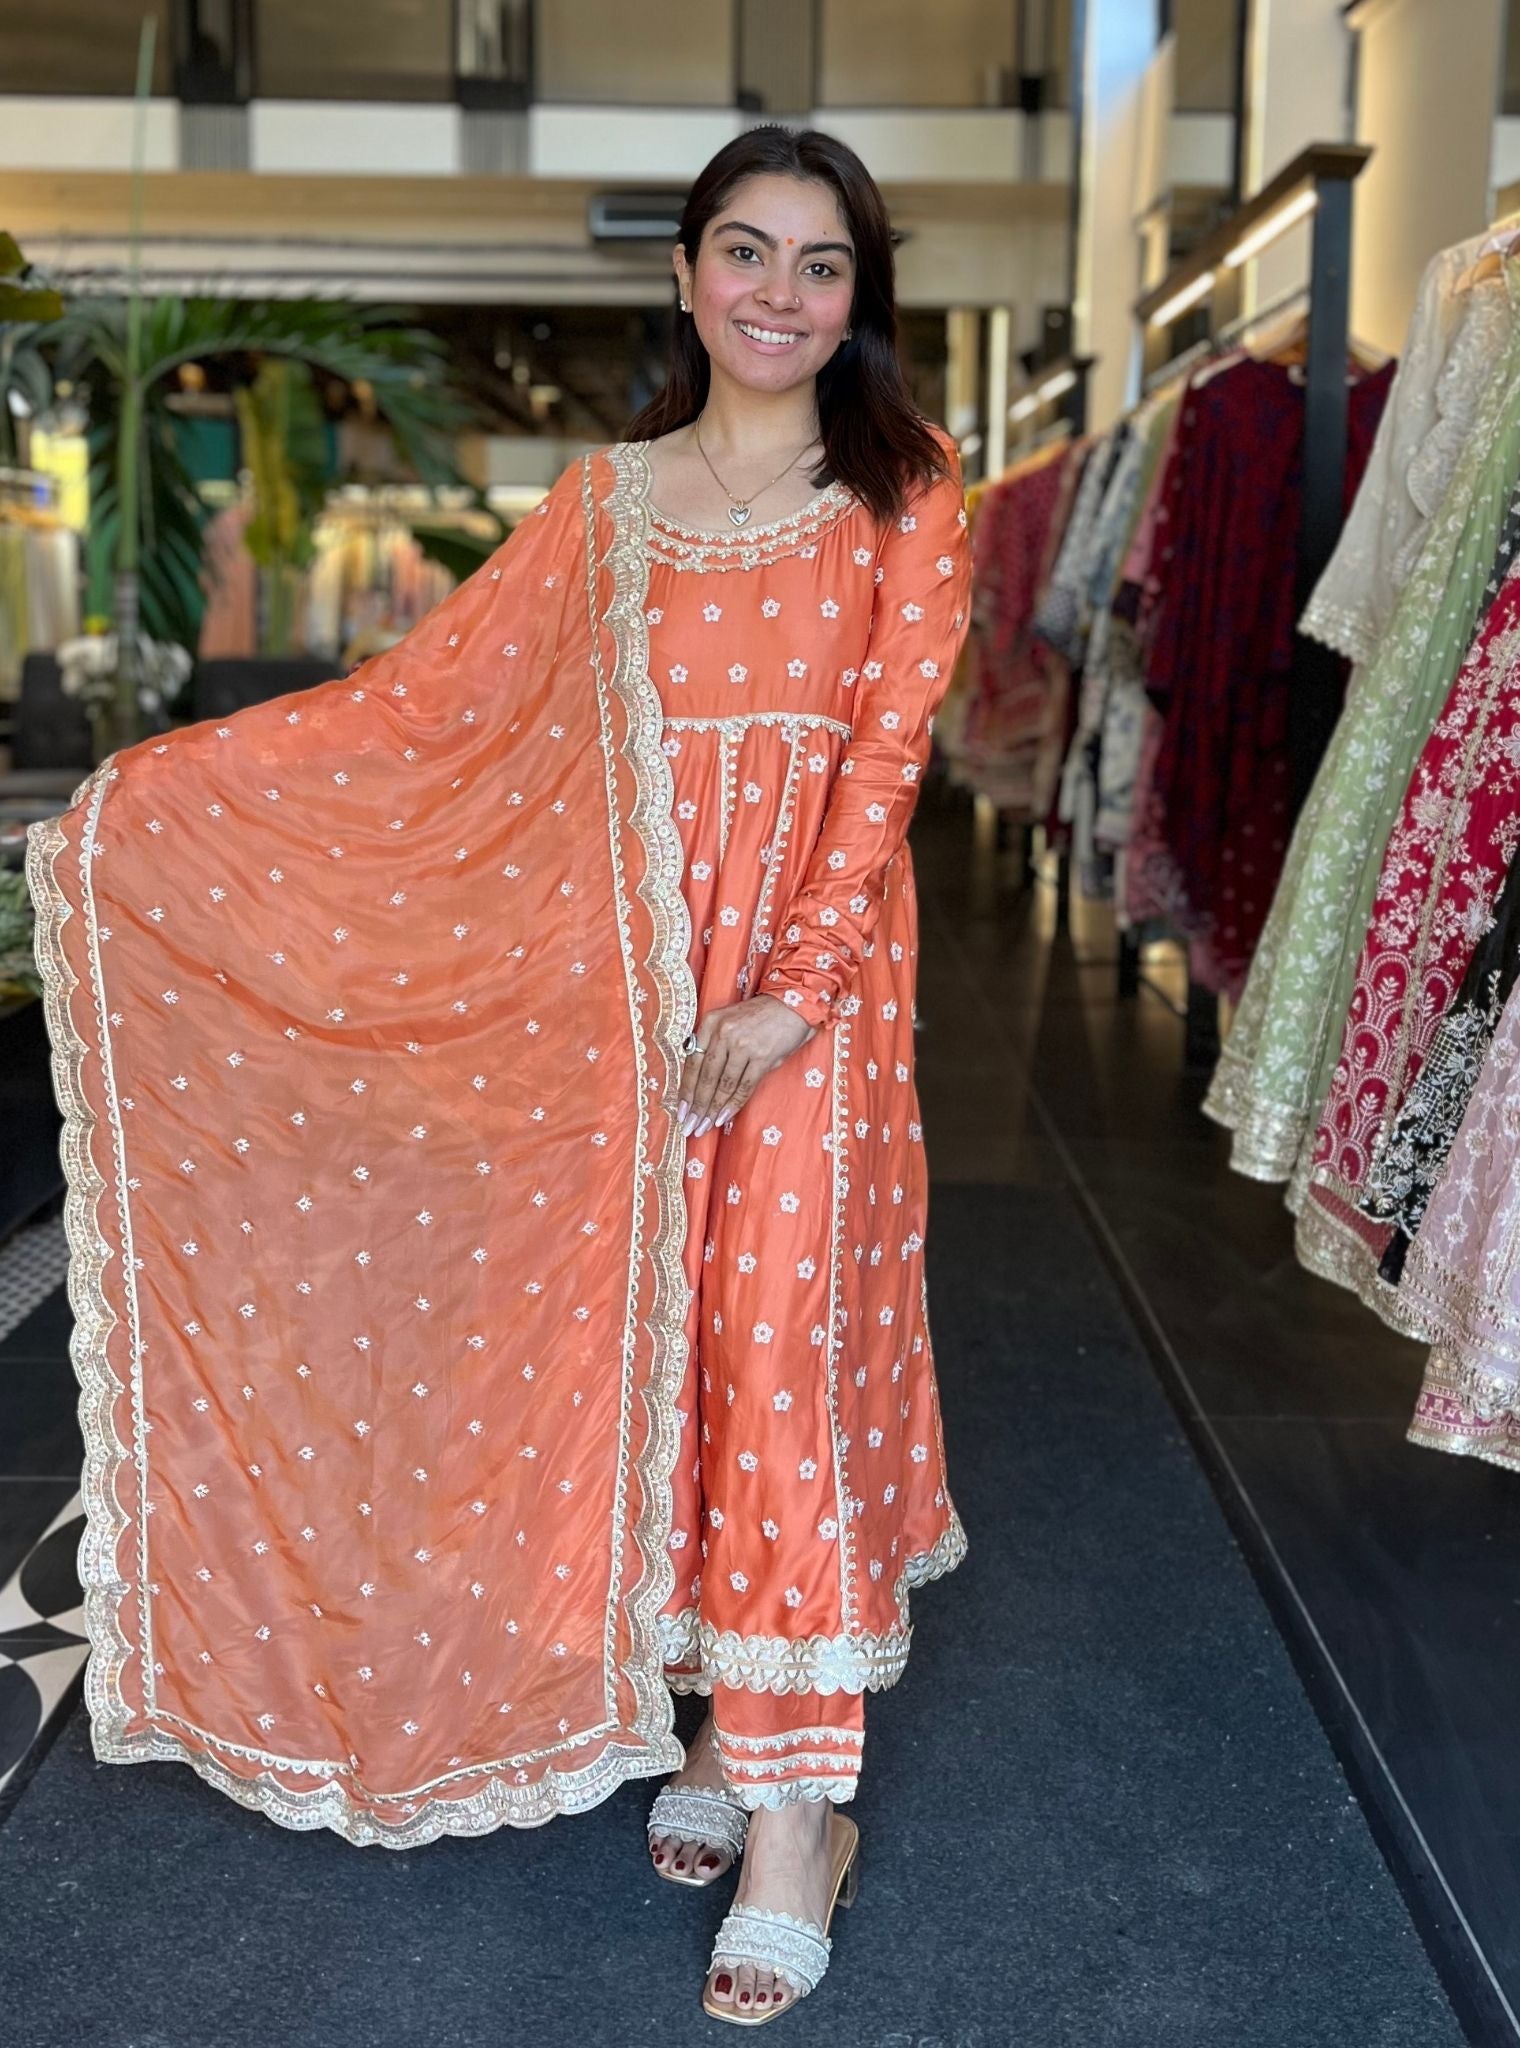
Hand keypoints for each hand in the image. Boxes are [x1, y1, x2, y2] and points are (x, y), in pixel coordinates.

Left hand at [675, 995, 816, 1135]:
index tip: (680, 1111)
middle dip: (697, 1106)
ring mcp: (743, 1045)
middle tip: (689, 1127)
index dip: (686, 1090)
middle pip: (705, 1077)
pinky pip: (744, 1086)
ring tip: (704, 1127)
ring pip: (723, 1084)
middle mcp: (723, 1033)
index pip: (692, 1062)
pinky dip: (733, 1104)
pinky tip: (723, 1118)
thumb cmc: (759, 1015)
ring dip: (712, 1109)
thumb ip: (713, 1045)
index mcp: (710, 1022)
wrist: (792, 1004)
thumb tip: (700, 1080)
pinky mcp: (762, 1057)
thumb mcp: (729, 1021)